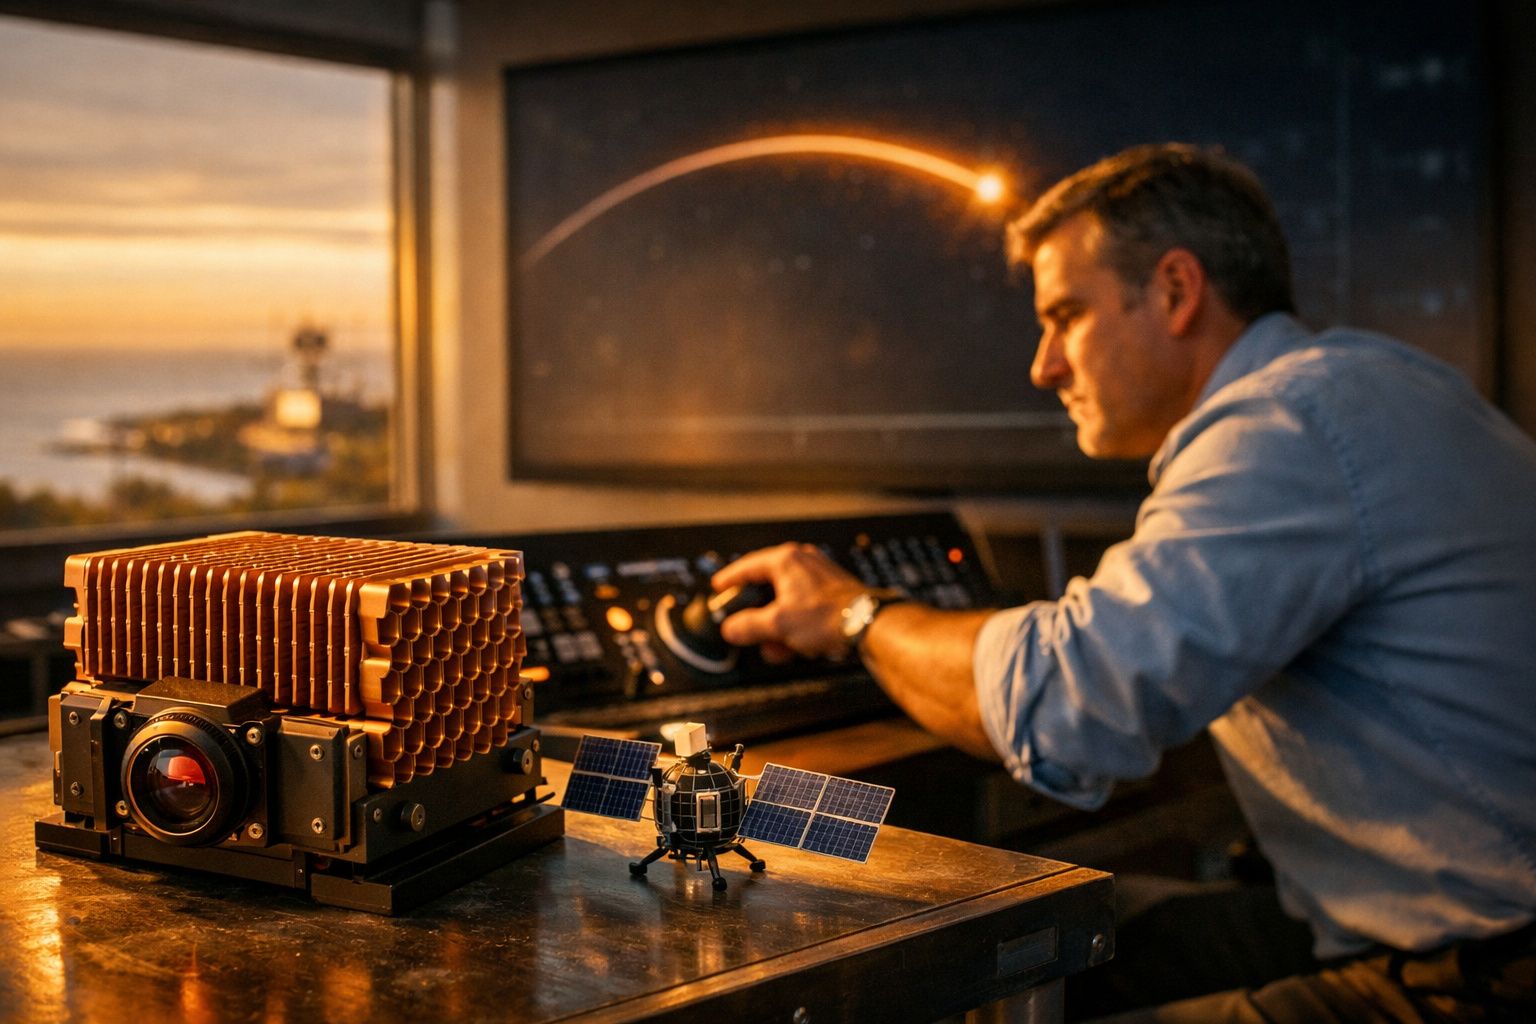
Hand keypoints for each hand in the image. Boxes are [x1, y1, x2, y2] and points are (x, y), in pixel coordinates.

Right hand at [712, 543, 867, 660]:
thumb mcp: (777, 625)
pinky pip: (804, 608)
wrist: (869, 623)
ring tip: (781, 650)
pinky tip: (801, 647)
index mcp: (786, 560)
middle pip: (768, 590)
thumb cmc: (827, 617)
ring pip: (787, 603)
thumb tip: (731, 629)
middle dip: (761, 620)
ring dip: (779, 629)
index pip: (748, 567)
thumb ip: (748, 626)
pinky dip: (797, 627)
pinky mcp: (832, 591)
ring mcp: (820, 576)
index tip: (720, 587)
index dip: (730, 579)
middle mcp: (803, 562)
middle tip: (752, 635)